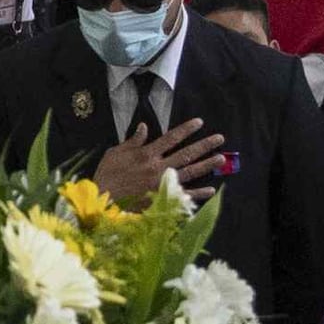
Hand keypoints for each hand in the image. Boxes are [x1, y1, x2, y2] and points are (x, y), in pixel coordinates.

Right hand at [98, 118, 229, 203]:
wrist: (102, 201)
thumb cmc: (106, 176)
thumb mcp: (115, 153)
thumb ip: (132, 141)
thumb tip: (144, 126)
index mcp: (146, 154)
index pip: (171, 138)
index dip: (186, 129)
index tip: (200, 122)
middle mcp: (158, 167)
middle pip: (186, 153)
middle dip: (204, 145)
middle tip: (220, 138)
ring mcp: (162, 184)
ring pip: (189, 172)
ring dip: (206, 165)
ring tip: (221, 158)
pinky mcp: (161, 199)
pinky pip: (183, 196)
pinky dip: (198, 193)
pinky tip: (211, 189)